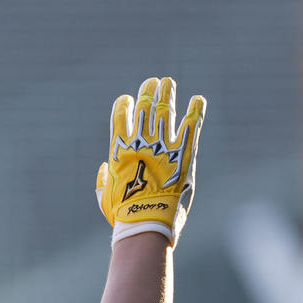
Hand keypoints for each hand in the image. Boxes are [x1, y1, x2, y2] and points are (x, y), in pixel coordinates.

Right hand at [95, 77, 205, 246]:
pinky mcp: (184, 152)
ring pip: (165, 109)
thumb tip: (105, 168)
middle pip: (144, 107)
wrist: (146, 220)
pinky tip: (198, 100)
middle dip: (148, 92)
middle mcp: (141, 141)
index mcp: (119, 150)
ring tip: (168, 83)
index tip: (127, 100)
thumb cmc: (123, 214)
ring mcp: (163, 145)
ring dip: (167, 94)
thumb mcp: (105, 197)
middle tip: (153, 82)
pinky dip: (196, 111)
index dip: (124, 104)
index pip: (120, 115)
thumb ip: (103, 180)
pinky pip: (191, 125)